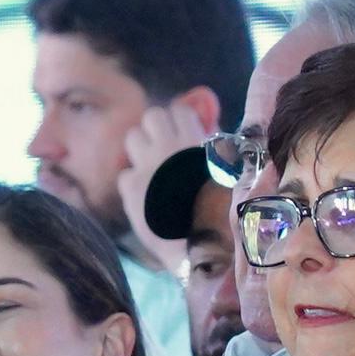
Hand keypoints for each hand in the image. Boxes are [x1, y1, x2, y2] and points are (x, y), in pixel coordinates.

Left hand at [117, 98, 218, 280]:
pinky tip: (145, 192)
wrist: (201, 246)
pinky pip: (125, 174)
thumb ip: (218, 150)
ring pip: (132, 138)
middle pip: (151, 116)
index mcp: (193, 141)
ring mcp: (144, 167)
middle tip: (165, 145)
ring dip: (141, 147)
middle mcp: (165, 148)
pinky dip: (133, 180)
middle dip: (157, 128)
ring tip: (152, 164)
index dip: (181, 119)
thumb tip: (209, 134)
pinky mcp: (129, 189)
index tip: (185, 131)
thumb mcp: (229, 172)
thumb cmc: (223, 209)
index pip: (179, 109)